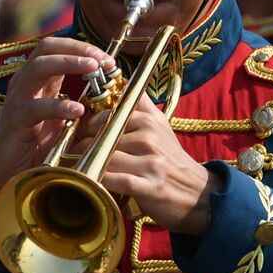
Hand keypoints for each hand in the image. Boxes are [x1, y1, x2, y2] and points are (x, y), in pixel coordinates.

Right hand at [0, 37, 110, 225]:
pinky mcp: (15, 122)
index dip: (82, 46)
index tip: (108, 58)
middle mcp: (26, 84)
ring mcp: (18, 100)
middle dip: (76, 48)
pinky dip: (58, 106)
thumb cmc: (40, 144)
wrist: (9, 172)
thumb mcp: (68, 121)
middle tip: (101, 59)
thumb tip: (117, 94)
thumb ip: (86, 105)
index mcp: (40, 81)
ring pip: (38, 68)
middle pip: (46, 48)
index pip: (57, 47)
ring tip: (92, 69)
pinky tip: (77, 111)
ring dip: (68, 63)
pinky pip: (35, 107)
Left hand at [75, 93, 219, 235]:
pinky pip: (115, 180)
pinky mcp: (149, 186)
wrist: (199, 193)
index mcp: (151, 120)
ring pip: (105, 156)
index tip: (79, 131)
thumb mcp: (161, 127)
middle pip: (103, 134)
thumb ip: (142, 105)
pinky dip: (100, 181)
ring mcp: (151, 162)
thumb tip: (121, 80)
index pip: (110, 112)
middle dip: (83, 143)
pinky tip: (93, 182)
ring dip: (87, 163)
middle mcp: (151, 137)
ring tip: (79, 167)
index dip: (89, 121)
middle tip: (73, 152)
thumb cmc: (172, 160)